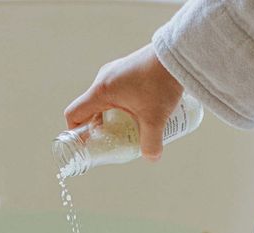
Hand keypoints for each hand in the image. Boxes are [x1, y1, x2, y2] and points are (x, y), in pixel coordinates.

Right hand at [64, 44, 182, 160]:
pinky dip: (122, 106)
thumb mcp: (155, 119)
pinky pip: (116, 92)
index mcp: (102, 91)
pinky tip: (140, 113)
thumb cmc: (161, 82)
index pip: (74, 114)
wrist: (178, 53)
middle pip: (90, 110)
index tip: (88, 145)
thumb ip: (151, 143)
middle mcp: (104, 79)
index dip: (76, 133)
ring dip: (112, 117)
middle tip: (112, 141)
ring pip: (105, 101)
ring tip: (129, 129)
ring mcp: (115, 72)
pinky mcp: (127, 70)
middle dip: (98, 129)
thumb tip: (151, 158)